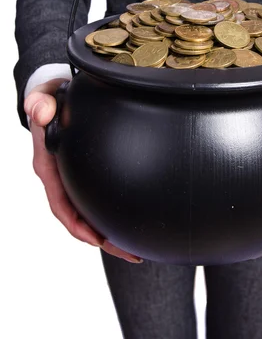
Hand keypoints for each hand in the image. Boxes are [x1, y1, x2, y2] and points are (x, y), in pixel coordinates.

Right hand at [24, 79, 142, 263]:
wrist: (55, 94)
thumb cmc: (49, 98)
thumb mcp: (43, 96)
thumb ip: (40, 103)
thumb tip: (41, 111)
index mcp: (48, 167)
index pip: (61, 204)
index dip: (78, 225)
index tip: (97, 239)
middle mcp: (61, 177)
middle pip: (79, 217)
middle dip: (103, 238)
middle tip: (131, 252)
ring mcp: (73, 177)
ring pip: (90, 212)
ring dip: (110, 231)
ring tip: (136, 247)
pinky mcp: (85, 173)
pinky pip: (97, 198)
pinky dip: (112, 212)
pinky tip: (131, 219)